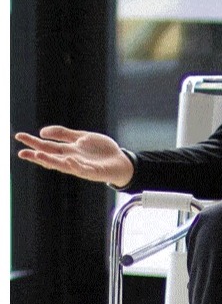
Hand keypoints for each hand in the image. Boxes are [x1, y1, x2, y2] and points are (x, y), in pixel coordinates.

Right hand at [15, 126, 133, 187]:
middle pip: (50, 157)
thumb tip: (42, 132)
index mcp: (67, 150)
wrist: (120, 160)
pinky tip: (68, 160)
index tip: (18, 136)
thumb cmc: (101, 151)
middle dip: (36, 155)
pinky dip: (75, 165)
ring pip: (62, 165)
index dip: (33, 142)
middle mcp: (71, 159)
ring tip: (38, 156)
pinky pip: (82, 169)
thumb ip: (64, 134)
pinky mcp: (93, 171)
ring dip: (50, 161)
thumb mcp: (82, 137)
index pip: (46, 146)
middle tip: (21, 153)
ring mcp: (81, 166)